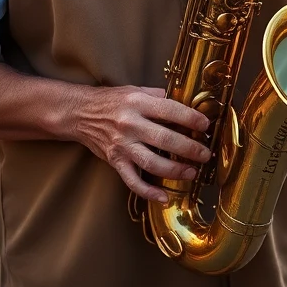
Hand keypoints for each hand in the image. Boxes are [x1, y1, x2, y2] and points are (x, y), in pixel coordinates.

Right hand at [72, 84, 211, 203]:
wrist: (81, 113)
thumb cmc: (112, 100)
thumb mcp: (136, 90)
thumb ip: (159, 97)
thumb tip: (185, 103)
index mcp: (138, 103)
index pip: (170, 110)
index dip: (190, 118)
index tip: (205, 125)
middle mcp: (130, 124)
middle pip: (165, 139)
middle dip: (189, 148)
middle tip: (205, 154)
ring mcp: (122, 145)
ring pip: (152, 162)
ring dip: (175, 170)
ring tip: (192, 172)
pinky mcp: (115, 161)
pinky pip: (133, 181)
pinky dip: (149, 192)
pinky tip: (164, 197)